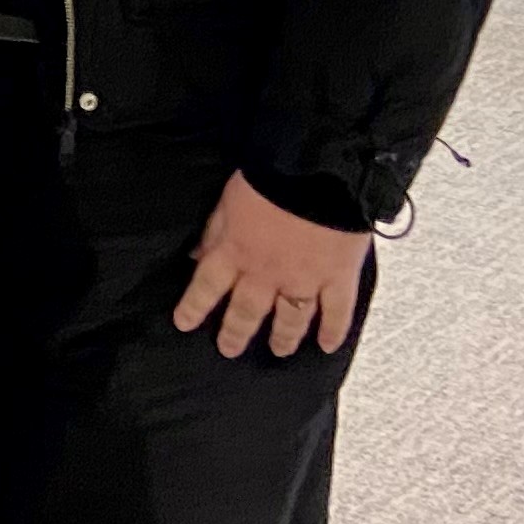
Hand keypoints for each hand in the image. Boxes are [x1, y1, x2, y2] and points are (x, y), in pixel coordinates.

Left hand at [172, 171, 369, 359]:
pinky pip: (336, 312)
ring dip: (283, 337)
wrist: (318, 173)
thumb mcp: (228, 200)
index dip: (194, 307)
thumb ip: (214, 231)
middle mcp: (266, 274)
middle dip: (236, 332)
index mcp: (235, 251)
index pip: (206, 288)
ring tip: (279, 350)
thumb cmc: (271, 177)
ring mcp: (304, 279)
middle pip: (247, 311)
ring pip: (290, 318)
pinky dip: (333, 331)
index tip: (185, 324)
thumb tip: (196, 254)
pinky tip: (328, 345)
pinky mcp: (338, 277)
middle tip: (229, 349)